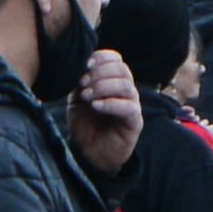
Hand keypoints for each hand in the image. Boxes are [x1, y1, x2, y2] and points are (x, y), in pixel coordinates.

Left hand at [63, 45, 138, 175]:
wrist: (89, 153)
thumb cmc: (85, 123)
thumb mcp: (77, 98)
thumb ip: (80, 80)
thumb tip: (79, 64)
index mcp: (113, 80)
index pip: (115, 58)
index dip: (101, 58)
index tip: (84, 65)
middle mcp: (126, 89)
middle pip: (122, 69)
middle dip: (99, 73)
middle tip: (82, 84)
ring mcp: (133, 105)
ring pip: (126, 86)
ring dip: (103, 87)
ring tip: (87, 97)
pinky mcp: (135, 122)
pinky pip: (129, 107)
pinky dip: (110, 103)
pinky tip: (95, 106)